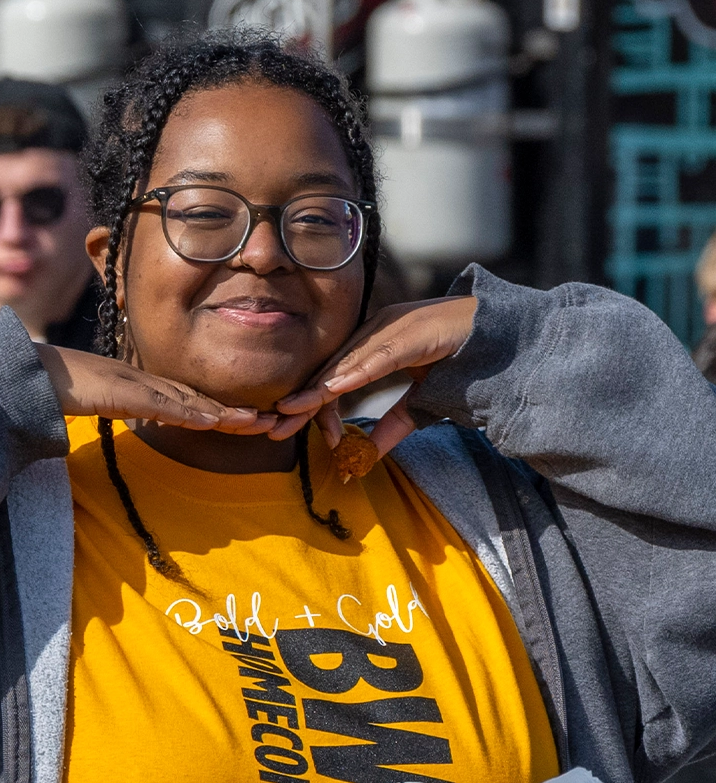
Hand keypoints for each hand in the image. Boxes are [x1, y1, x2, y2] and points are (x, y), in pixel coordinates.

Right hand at [35, 345, 274, 434]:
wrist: (36, 375)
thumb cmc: (65, 388)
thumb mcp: (105, 403)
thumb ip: (128, 408)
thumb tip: (148, 419)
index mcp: (148, 388)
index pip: (194, 402)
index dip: (224, 412)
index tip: (251, 421)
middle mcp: (151, 385)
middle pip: (203, 401)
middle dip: (238, 413)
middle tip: (273, 421)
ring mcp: (141, 387)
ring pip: (194, 403)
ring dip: (227, 416)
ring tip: (259, 423)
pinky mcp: (128, 394)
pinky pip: (167, 407)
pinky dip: (193, 415)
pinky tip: (215, 421)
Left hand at [274, 296, 477, 454]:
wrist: (506, 338)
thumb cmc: (464, 364)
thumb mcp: (421, 402)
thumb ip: (393, 425)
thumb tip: (365, 455)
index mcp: (376, 342)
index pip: (334, 375)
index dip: (314, 404)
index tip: (293, 430)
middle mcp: (378, 330)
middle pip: (332, 369)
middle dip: (303, 400)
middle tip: (275, 427)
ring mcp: (394, 327)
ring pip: (347, 363)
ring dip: (319, 390)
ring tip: (294, 411)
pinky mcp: (413, 331)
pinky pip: (379, 356)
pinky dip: (355, 374)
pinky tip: (333, 390)